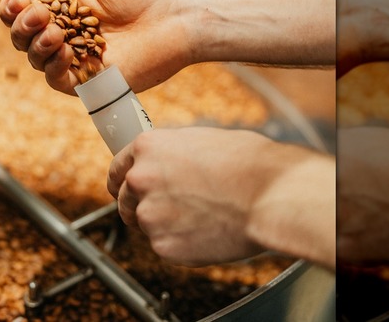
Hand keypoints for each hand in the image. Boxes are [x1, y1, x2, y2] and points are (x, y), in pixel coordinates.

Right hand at [0, 0, 192, 94]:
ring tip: (55, 33)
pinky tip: (63, 52)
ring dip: (37, 46)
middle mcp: (65, 29)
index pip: (21, 10)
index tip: (17, 0)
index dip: (11, 8)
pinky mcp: (91, 79)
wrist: (174, 12)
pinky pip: (58, 81)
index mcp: (61, 1)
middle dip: (22, 27)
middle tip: (40, 16)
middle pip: (22, 37)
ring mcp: (77, 56)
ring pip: (36, 60)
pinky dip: (54, 68)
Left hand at [107, 127, 335, 267]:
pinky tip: (207, 232)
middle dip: (143, 205)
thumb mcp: (201, 141)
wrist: (271, 195)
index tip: (127, 189)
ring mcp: (150, 215)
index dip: (124, 182)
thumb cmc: (249, 164)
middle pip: (125, 200)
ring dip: (164, 225)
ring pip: (146, 225)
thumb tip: (166, 165)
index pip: (117, 169)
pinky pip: (165, 247)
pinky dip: (181, 244)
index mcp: (147, 147)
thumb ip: (171, 156)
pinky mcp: (163, 246)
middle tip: (174, 208)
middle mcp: (140, 179)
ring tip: (200, 218)